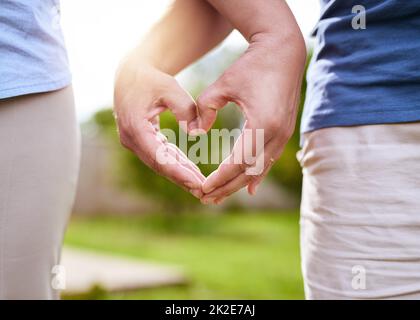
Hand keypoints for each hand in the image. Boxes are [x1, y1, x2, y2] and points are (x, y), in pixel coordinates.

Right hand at [114, 55, 204, 198]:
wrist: (131, 74)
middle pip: (160, 165)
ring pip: (161, 163)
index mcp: (136, 128)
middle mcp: (131, 139)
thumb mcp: (170, 88)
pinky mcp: (141, 140)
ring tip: (201, 187)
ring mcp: (135, 141)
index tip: (198, 184)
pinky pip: (161, 156)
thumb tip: (198, 131)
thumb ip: (185, 108)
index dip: (179, 173)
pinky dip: (176, 164)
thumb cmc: (151, 79)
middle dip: (183, 180)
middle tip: (205, 193)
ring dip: (181, 175)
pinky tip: (191, 172)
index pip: (160, 157)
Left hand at [197, 36, 305, 203]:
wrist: (283, 52)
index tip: (202, 188)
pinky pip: (269, 160)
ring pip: (260, 169)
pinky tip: (249, 189)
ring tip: (220, 196)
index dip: (219, 177)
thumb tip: (196, 133)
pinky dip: (256, 175)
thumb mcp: (223, 84)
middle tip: (206, 199)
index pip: (238, 162)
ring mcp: (284, 135)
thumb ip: (205, 109)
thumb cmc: (251, 65)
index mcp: (263, 123)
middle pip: (250, 172)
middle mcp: (278, 134)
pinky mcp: (285, 132)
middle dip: (227, 187)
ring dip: (239, 184)